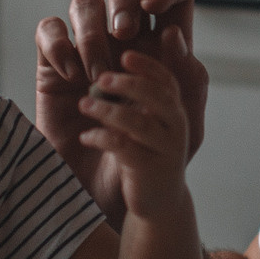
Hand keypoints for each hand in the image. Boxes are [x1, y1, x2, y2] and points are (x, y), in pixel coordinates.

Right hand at [34, 0, 208, 223]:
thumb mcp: (184, 122)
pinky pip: (49, 30)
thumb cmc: (153, 157)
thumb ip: (188, 78)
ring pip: (85, 1)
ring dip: (93, 32)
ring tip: (99, 75)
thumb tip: (172, 33)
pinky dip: (59, 46)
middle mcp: (127, 36)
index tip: (155, 8)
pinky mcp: (54, 65)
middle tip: (126, 30)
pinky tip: (72, 77)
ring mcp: (89, 47)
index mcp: (165, 41)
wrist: (112, 192)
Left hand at [76, 49, 192, 222]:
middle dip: (129, 84)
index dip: (148, 65)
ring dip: (108, 110)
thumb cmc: (146, 153)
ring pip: (139, 123)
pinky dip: (102, 138)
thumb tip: (120, 58)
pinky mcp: (149, 171)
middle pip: (158, 96)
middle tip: (101, 77)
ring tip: (84, 104)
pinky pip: (124, 149)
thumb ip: (138, 94)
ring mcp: (165, 150)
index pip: (166, 80)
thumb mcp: (146, 121)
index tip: (125, 56)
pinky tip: (86, 136)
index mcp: (173, 110)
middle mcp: (175, 127)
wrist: (158, 202)